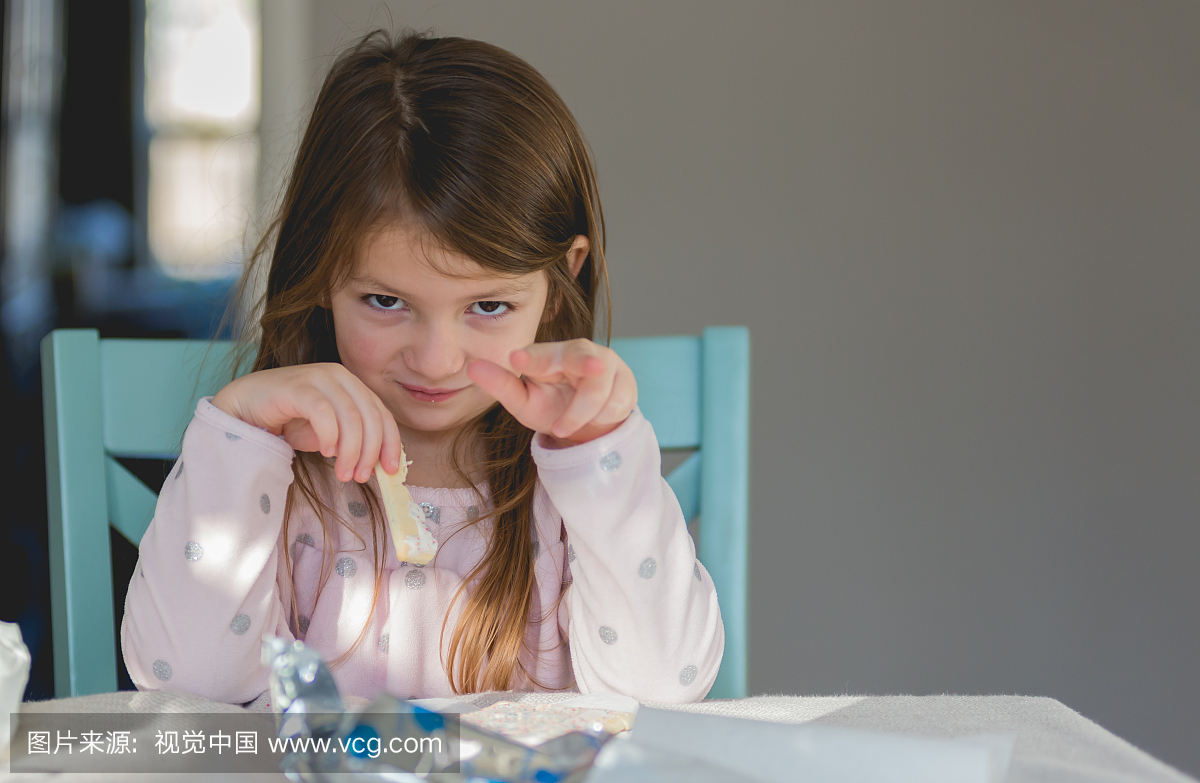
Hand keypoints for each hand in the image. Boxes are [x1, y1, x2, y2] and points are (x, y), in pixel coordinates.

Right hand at [210, 363, 402, 482]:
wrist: (244, 407)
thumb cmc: (289, 420)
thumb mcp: (328, 434)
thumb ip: (352, 441)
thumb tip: (377, 463)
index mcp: (352, 385)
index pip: (381, 413)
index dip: (390, 442)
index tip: (390, 470)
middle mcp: (339, 376)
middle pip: (370, 416)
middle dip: (370, 451)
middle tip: (361, 477)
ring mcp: (318, 377)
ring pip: (350, 416)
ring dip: (351, 451)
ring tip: (343, 473)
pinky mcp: (297, 385)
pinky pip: (323, 412)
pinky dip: (329, 435)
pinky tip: (325, 453)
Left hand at [466, 338, 637, 445]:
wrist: (589, 425)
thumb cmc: (552, 408)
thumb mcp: (524, 404)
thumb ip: (501, 386)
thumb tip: (471, 367)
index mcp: (549, 354)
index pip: (540, 354)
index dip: (531, 358)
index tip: (516, 359)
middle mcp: (578, 351)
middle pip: (581, 356)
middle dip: (587, 362)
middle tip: (593, 368)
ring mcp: (607, 363)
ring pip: (599, 389)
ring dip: (580, 415)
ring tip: (562, 427)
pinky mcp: (626, 382)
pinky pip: (616, 403)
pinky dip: (601, 418)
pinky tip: (593, 419)